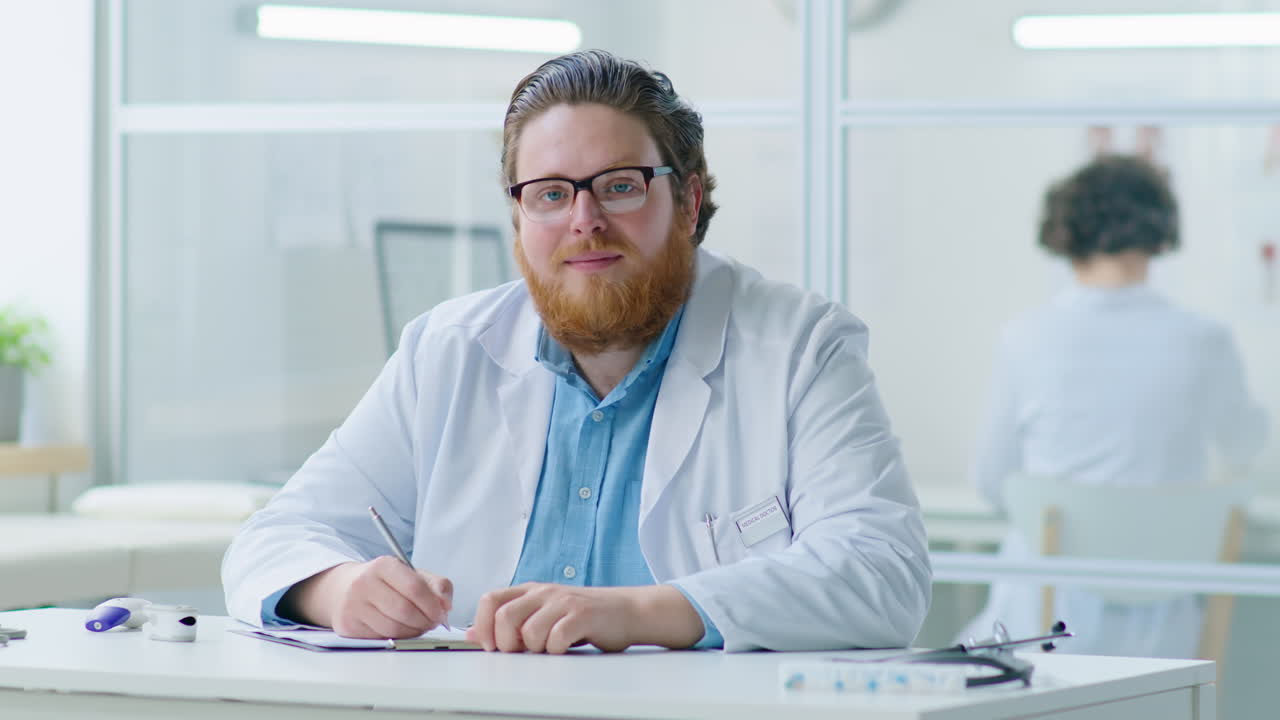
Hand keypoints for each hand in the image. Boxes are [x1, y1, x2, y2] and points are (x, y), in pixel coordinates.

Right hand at [281, 556, 452, 638]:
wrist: (346, 588)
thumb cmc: (386, 582)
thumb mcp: (413, 575)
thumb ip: (437, 586)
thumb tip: (446, 606)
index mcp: (383, 565)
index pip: (415, 587)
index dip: (432, 605)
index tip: (440, 613)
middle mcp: (364, 583)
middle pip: (404, 610)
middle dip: (424, 621)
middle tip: (432, 623)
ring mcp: (353, 605)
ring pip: (393, 628)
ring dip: (412, 632)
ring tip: (418, 626)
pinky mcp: (347, 625)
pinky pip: (381, 637)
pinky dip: (397, 637)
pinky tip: (400, 629)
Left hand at [466, 583, 703, 653]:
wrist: (627, 610)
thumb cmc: (583, 616)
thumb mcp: (542, 614)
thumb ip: (510, 621)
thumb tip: (473, 632)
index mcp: (530, 590)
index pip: (490, 599)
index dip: (483, 625)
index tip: (491, 645)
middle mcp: (544, 592)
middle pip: (504, 616)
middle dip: (506, 643)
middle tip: (521, 652)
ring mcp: (563, 601)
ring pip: (528, 632)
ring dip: (535, 649)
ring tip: (550, 648)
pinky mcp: (582, 615)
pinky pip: (556, 639)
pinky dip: (556, 650)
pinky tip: (566, 647)